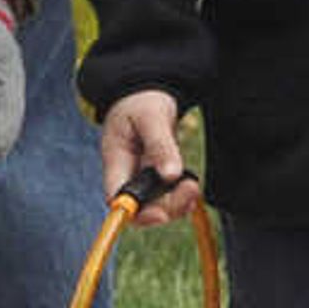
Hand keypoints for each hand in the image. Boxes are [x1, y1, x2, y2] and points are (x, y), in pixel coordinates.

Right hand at [98, 88, 199, 224]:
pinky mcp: (157, 176)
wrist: (147, 93)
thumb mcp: (151, 117)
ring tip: (193, 185)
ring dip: (178, 202)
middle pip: (140, 209)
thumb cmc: (142, 102)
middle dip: (167, 207)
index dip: (134, 213)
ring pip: (157, 206)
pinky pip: (168, 197)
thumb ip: (160, 145)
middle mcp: (127, 174)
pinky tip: (191, 185)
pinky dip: (182, 196)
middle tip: (190, 189)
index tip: (160, 215)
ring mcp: (142, 177)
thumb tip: (171, 175)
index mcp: (115, 160)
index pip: (117, 197)